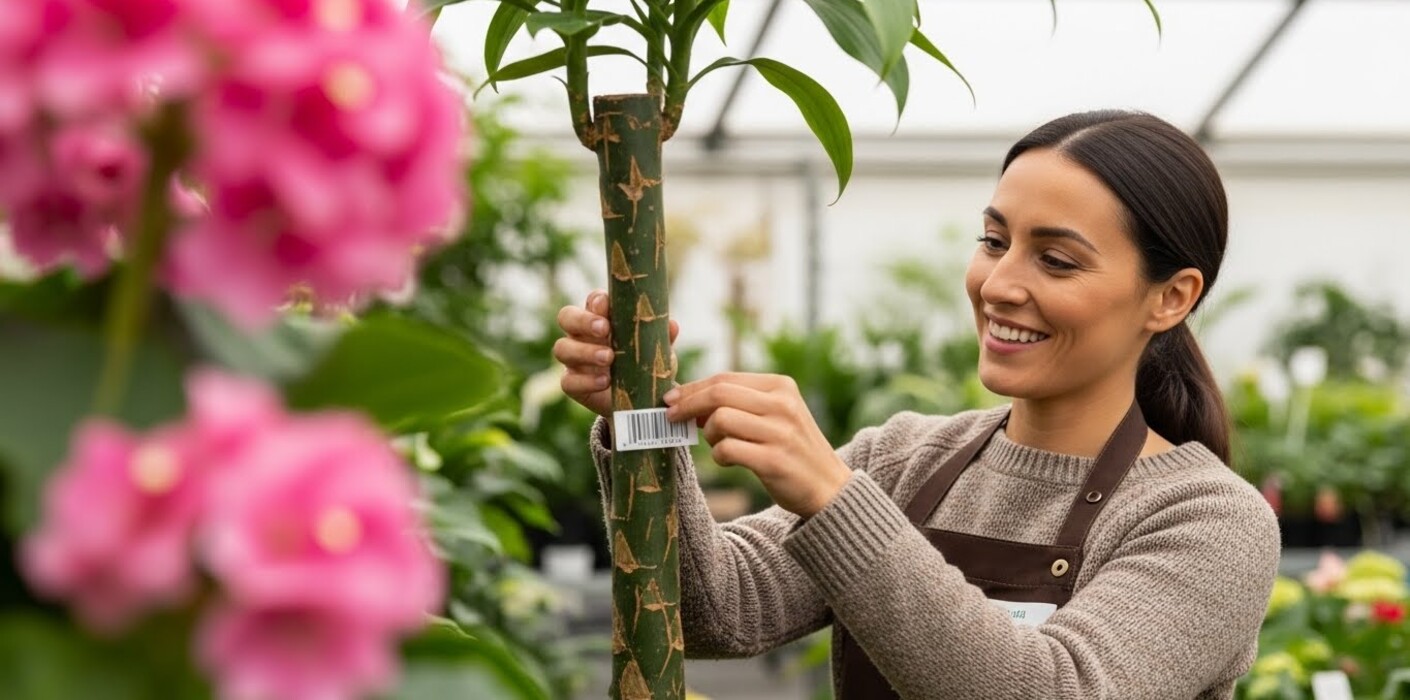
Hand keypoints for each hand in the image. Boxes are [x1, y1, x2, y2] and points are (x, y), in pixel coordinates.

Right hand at [554, 289, 679, 418]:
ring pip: (562, 348)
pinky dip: (586, 381)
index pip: (592, 301)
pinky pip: (568, 381)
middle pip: (566, 317)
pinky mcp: (572, 384)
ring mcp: (574, 360)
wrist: (639, 402)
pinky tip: (605, 381)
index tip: (606, 305)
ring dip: (585, 351)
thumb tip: (671, 325)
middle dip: (583, 320)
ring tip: (609, 358)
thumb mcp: (657, 352)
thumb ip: (661, 338)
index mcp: (601, 319)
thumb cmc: (644, 366)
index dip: (596, 301)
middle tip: (605, 329)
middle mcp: (582, 335)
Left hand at [663, 373, 851, 517]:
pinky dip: (719, 456)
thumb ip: (740, 404)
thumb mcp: (775, 415)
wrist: (830, 488)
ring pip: (720, 419)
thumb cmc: (792, 450)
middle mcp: (782, 405)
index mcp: (781, 387)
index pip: (725, 378)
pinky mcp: (774, 460)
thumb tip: (688, 399)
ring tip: (720, 446)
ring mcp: (780, 432)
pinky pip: (727, 450)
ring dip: (710, 435)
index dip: (692, 388)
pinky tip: (729, 461)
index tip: (671, 399)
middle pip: (718, 393)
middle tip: (671, 418)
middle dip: (688, 405)